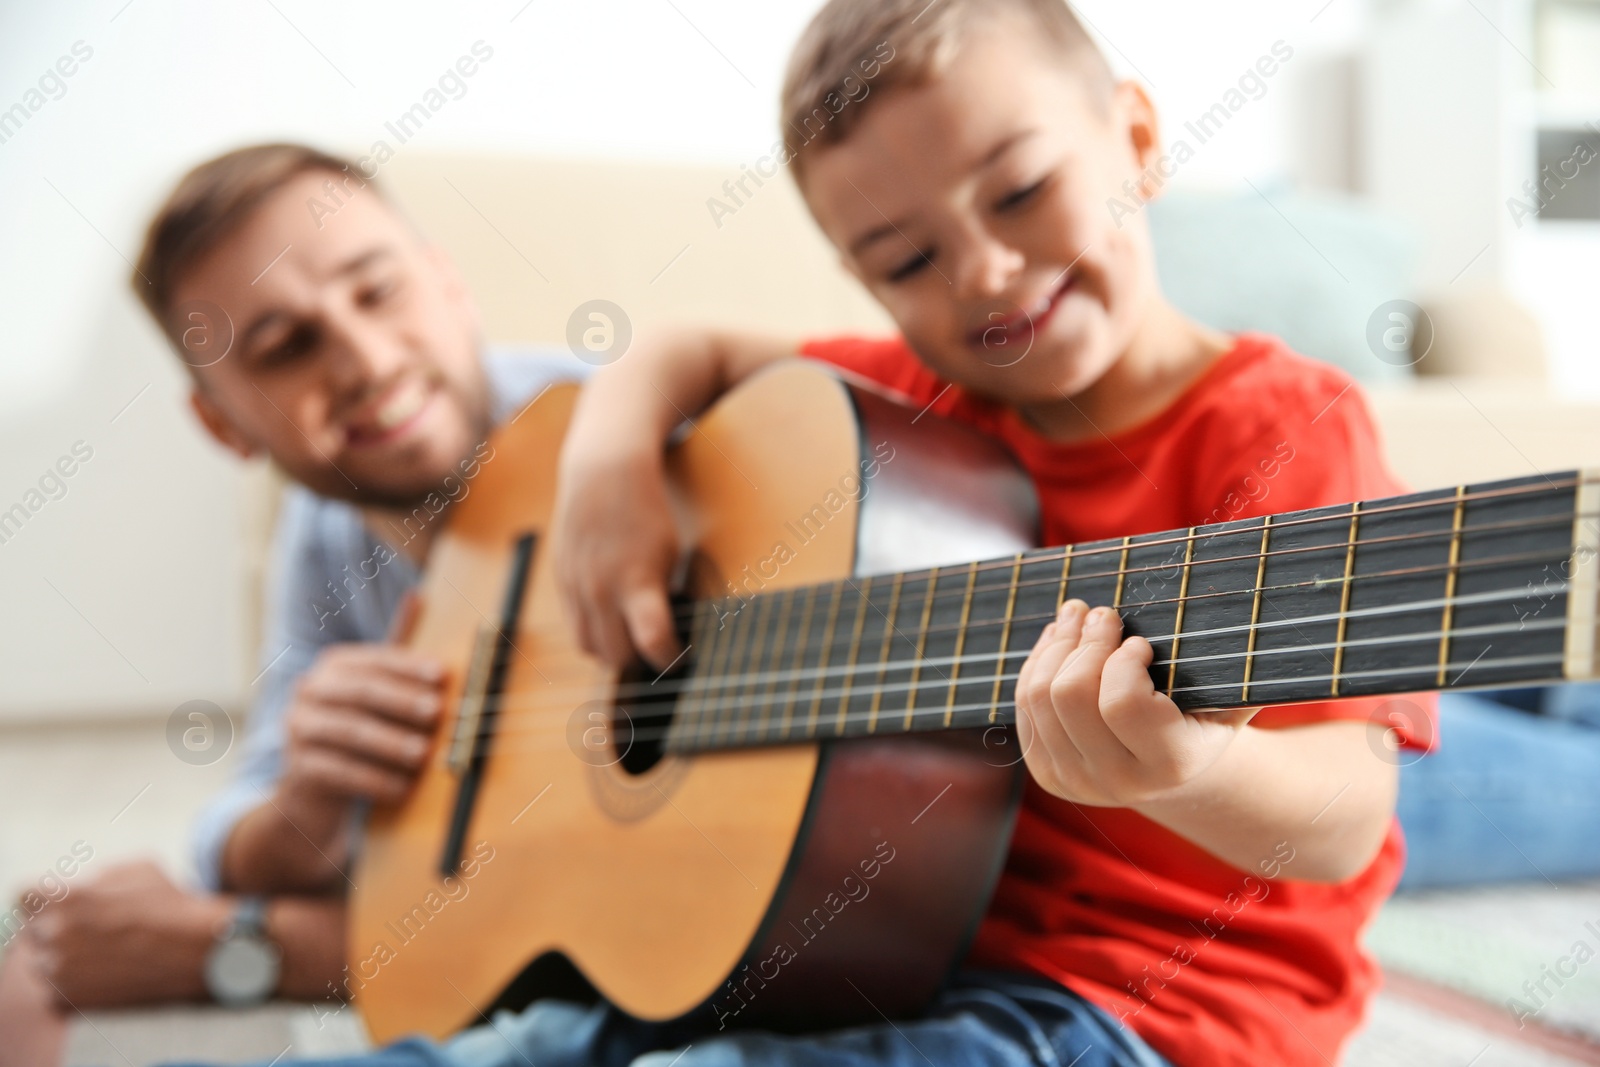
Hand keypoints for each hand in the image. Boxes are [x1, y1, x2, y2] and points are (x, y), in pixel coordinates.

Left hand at [23, 862, 226, 1007]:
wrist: (196, 950)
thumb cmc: (170, 904)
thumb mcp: (136, 868)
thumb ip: (96, 876)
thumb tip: (78, 885)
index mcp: (65, 895)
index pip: (24, 895)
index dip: (45, 899)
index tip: (62, 905)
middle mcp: (54, 931)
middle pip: (34, 930)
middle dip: (58, 928)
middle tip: (94, 931)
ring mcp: (59, 967)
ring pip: (42, 961)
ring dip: (64, 957)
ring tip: (103, 953)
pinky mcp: (69, 998)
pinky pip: (55, 989)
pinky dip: (75, 983)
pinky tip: (106, 972)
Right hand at [277, 643, 443, 829]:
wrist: (315, 791)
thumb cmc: (363, 740)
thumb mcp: (380, 711)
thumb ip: (407, 691)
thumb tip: (452, 686)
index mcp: (334, 667)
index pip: (375, 661)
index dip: (409, 666)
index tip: (441, 674)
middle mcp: (310, 691)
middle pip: (360, 692)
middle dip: (402, 701)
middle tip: (436, 711)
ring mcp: (299, 728)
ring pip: (350, 731)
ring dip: (391, 742)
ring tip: (423, 753)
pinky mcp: (299, 767)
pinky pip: (341, 771)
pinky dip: (376, 780)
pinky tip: (402, 788)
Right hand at [551, 446, 681, 669]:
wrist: (604, 473)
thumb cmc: (647, 513)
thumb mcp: (671, 555)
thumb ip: (663, 597)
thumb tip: (668, 632)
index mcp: (636, 581)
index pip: (652, 641)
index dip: (669, 658)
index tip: (679, 656)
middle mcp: (601, 589)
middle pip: (615, 656)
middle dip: (639, 661)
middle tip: (657, 650)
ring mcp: (576, 587)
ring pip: (587, 646)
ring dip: (610, 651)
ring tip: (632, 638)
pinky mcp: (561, 581)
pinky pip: (573, 623)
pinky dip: (592, 630)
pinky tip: (611, 617)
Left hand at [1013, 600, 1256, 806]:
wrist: (1178, 769)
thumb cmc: (1206, 714)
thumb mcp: (1230, 692)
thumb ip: (1232, 663)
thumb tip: (1245, 616)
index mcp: (1171, 763)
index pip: (1122, 704)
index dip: (1124, 659)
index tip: (1139, 642)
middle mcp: (1119, 782)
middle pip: (1070, 695)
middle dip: (1085, 640)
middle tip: (1104, 613)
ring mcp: (1076, 782)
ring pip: (1040, 696)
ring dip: (1057, 644)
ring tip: (1078, 616)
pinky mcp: (1047, 774)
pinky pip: (1024, 706)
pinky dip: (1038, 663)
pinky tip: (1059, 642)